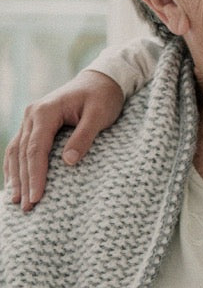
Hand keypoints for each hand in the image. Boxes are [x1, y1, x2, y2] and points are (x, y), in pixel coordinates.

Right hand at [3, 71, 124, 211]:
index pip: (36, 149)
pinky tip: (15, 184)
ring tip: (17, 202)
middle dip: (24, 182)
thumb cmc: (103, 97)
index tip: (37, 197)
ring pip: (16, 152)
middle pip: (23, 154)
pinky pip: (19, 147)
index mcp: (45, 111)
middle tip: (27, 208)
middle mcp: (32, 114)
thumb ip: (84, 136)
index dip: (35, 175)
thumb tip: (68, 162)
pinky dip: (15, 166)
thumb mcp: (99, 114)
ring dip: (16, 177)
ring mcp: (30, 118)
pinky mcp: (34, 124)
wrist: (101, 79)